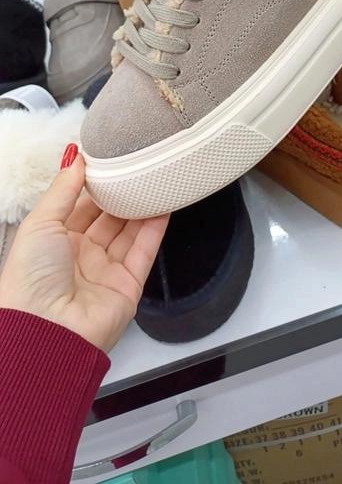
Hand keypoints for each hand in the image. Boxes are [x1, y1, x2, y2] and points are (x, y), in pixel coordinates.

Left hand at [0, 151, 168, 352]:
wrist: (46, 331)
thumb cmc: (30, 281)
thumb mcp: (40, 222)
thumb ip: (62, 189)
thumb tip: (74, 159)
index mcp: (53, 242)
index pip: (79, 206)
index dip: (93, 185)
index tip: (108, 161)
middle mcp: (80, 257)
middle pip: (108, 218)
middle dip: (121, 195)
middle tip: (136, 167)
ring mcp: (105, 272)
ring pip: (129, 232)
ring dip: (142, 207)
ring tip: (155, 180)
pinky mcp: (128, 285)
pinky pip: (145, 250)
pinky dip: (156, 228)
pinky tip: (164, 205)